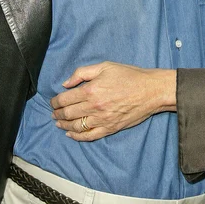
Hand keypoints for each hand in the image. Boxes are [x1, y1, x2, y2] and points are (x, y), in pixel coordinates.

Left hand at [50, 62, 176, 141]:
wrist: (150, 90)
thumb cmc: (130, 75)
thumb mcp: (105, 66)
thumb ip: (82, 73)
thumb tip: (66, 83)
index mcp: (91, 89)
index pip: (65, 99)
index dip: (55, 101)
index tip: (54, 102)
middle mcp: (94, 106)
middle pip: (68, 113)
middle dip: (57, 114)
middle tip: (54, 113)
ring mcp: (102, 119)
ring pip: (76, 126)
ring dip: (64, 125)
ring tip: (59, 123)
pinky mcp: (110, 128)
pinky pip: (89, 136)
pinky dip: (77, 137)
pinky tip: (71, 134)